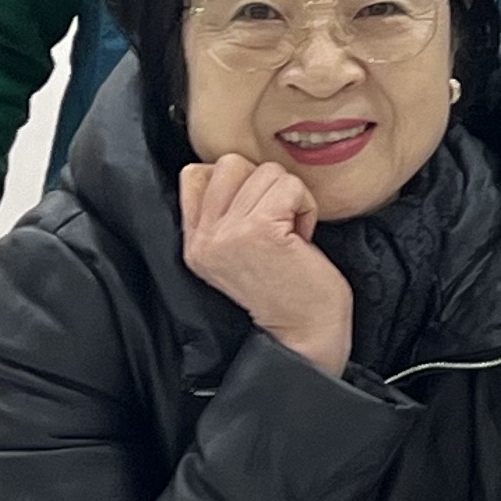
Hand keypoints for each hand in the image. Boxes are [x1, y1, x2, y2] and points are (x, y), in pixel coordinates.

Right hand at [177, 155, 350, 374]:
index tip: (258, 214)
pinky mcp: (259, 230)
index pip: (194, 174)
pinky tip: (302, 237)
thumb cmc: (285, 293)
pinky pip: (289, 185)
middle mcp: (204, 238)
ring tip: (291, 234)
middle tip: (278, 223)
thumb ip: (224, 216)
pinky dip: (306, 205)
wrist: (304, 337)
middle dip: (265, 185)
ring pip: (265, 171)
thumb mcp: (236, 254)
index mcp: (194, 243)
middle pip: (230, 163)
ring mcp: (228, 234)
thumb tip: (240, 170)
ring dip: (290, 197)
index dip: (236, 181)